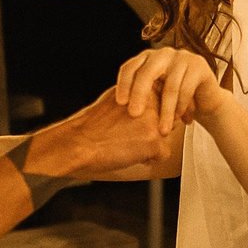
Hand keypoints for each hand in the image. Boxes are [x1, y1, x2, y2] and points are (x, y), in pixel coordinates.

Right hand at [32, 91, 170, 180]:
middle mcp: (152, 100)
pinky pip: (163, 155)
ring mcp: (155, 121)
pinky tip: (129, 153)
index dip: (149, 119)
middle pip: (167, 122)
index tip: (133, 124)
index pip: (164, 105)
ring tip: (126, 142)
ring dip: (149, 145)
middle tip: (127, 134)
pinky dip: (148, 159)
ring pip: (165, 139)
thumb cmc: (94, 125)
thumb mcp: (118, 98)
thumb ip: (138, 96)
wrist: (80, 143)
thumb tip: (155, 99)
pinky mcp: (155, 141)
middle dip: (152, 132)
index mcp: (143, 87)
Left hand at [115, 46, 223, 135]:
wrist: (204, 101)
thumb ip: (135, 99)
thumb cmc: (172, 102)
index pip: (130, 67)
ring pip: (170, 85)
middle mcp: (163, 54)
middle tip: (134, 114)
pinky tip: (180, 121)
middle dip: (139, 94)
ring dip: (166, 111)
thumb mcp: (152, 99)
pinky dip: (182, 107)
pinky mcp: (199, 66)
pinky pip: (187, 88)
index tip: (119, 104)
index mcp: (146, 59)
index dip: (123, 84)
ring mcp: (182, 57)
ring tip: (163, 131)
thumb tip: (108, 113)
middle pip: (147, 72)